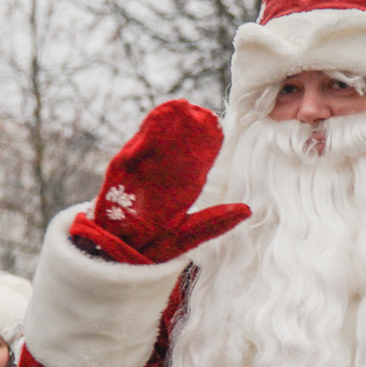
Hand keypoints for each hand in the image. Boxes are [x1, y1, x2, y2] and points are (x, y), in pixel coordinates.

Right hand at [70, 100, 250, 263]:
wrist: (117, 259)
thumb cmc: (156, 248)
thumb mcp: (190, 235)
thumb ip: (216, 221)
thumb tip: (248, 209)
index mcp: (177, 193)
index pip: (193, 166)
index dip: (203, 148)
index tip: (215, 127)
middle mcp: (158, 183)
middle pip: (171, 152)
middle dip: (183, 130)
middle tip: (197, 110)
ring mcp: (137, 179)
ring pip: (152, 148)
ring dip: (164, 127)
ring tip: (178, 108)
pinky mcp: (117, 180)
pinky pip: (130, 156)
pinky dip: (141, 139)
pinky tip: (153, 122)